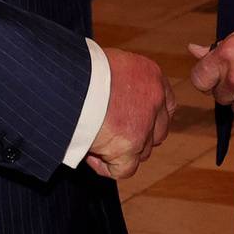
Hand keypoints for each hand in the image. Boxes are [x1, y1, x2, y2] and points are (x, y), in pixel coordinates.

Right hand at [86, 48, 173, 179]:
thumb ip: (123, 81)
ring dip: (119, 152)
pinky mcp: (129, 146)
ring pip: (141, 152)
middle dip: (137, 138)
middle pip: (156, 133)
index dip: (152, 119)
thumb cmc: (79, 67)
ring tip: (92, 140)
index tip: (135, 124)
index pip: (166, 105)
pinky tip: (91, 156)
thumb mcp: (110, 63)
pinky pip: (124, 169)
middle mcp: (154, 99)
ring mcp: (143, 125)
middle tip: (110, 135)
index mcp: (151, 75)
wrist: (66, 79)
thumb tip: (118, 97)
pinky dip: (107, 168)